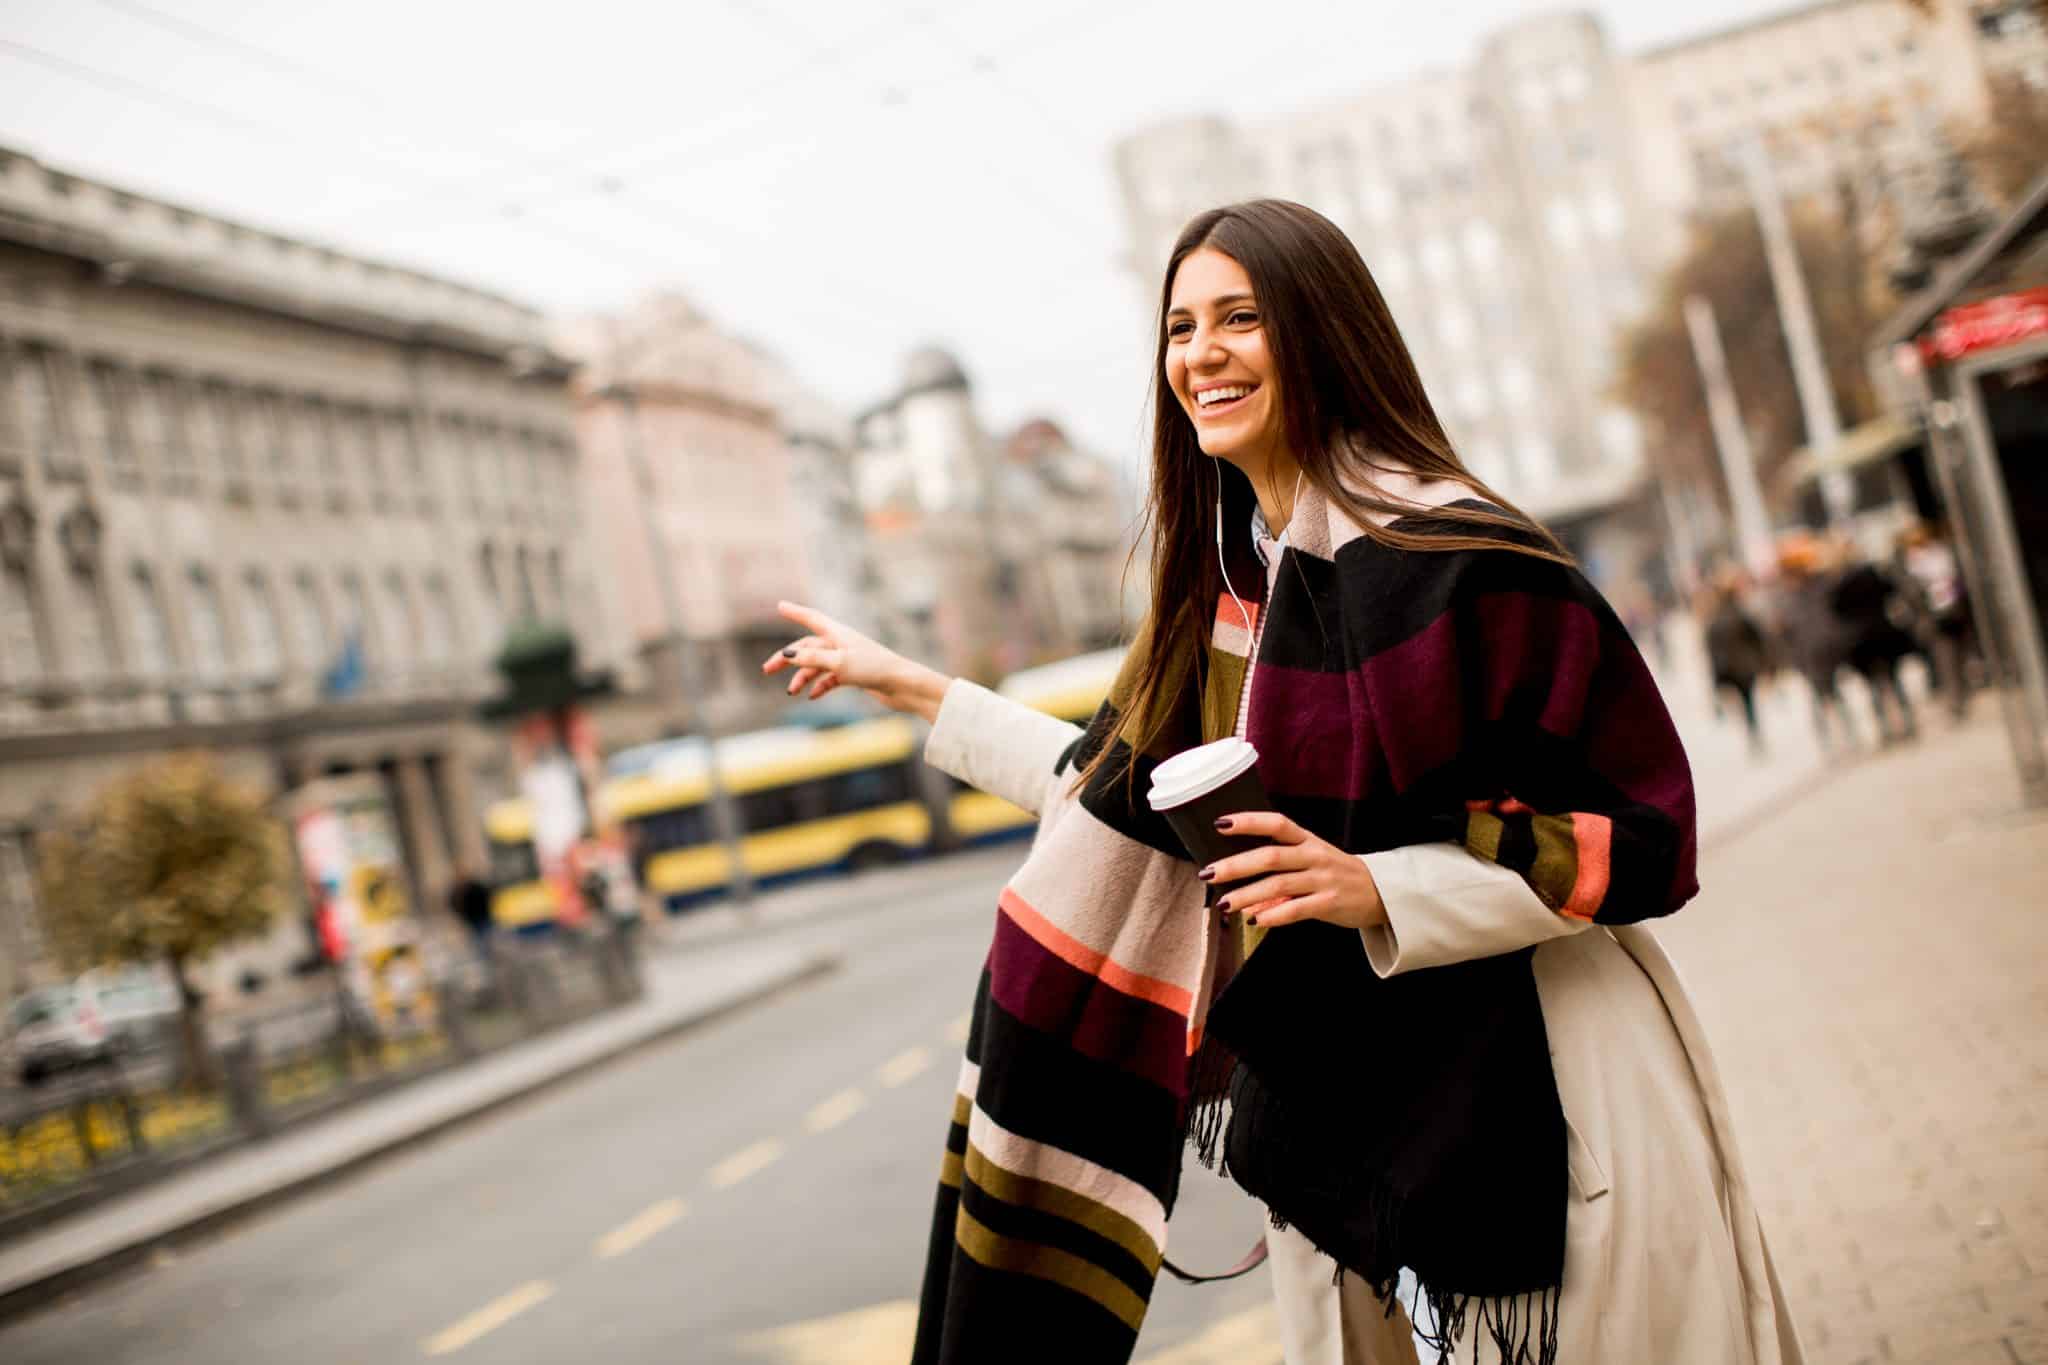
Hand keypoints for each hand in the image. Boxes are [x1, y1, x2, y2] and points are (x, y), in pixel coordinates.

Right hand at [760, 601, 951, 722]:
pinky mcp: (854, 675)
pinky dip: (820, 686)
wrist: (902, 686)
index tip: (780, 606)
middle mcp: (841, 643)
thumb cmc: (874, 668)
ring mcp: (847, 659)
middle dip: (787, 658)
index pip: (812, 618)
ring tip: (791, 691)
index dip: (795, 612)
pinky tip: (812, 696)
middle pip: (807, 647)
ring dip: (802, 677)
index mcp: (838, 633)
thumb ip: (812, 659)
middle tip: (767, 670)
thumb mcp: (839, 663)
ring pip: (817, 665)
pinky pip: (830, 679)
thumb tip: (787, 655)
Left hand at [1197, 812, 1385, 929]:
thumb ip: (1278, 867)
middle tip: (1208, 873)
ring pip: (1279, 885)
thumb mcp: (1312, 859)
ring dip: (1248, 895)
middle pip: (1271, 856)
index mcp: (1308, 840)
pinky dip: (1274, 915)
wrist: (1381, 893)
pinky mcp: (1329, 903)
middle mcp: (1314, 856)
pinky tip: (1255, 920)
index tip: (1220, 823)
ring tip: (1224, 905)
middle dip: (1236, 865)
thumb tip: (1238, 886)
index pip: (1277, 824)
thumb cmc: (1336, 874)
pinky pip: (1297, 909)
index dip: (1249, 821)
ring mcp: (1322, 880)